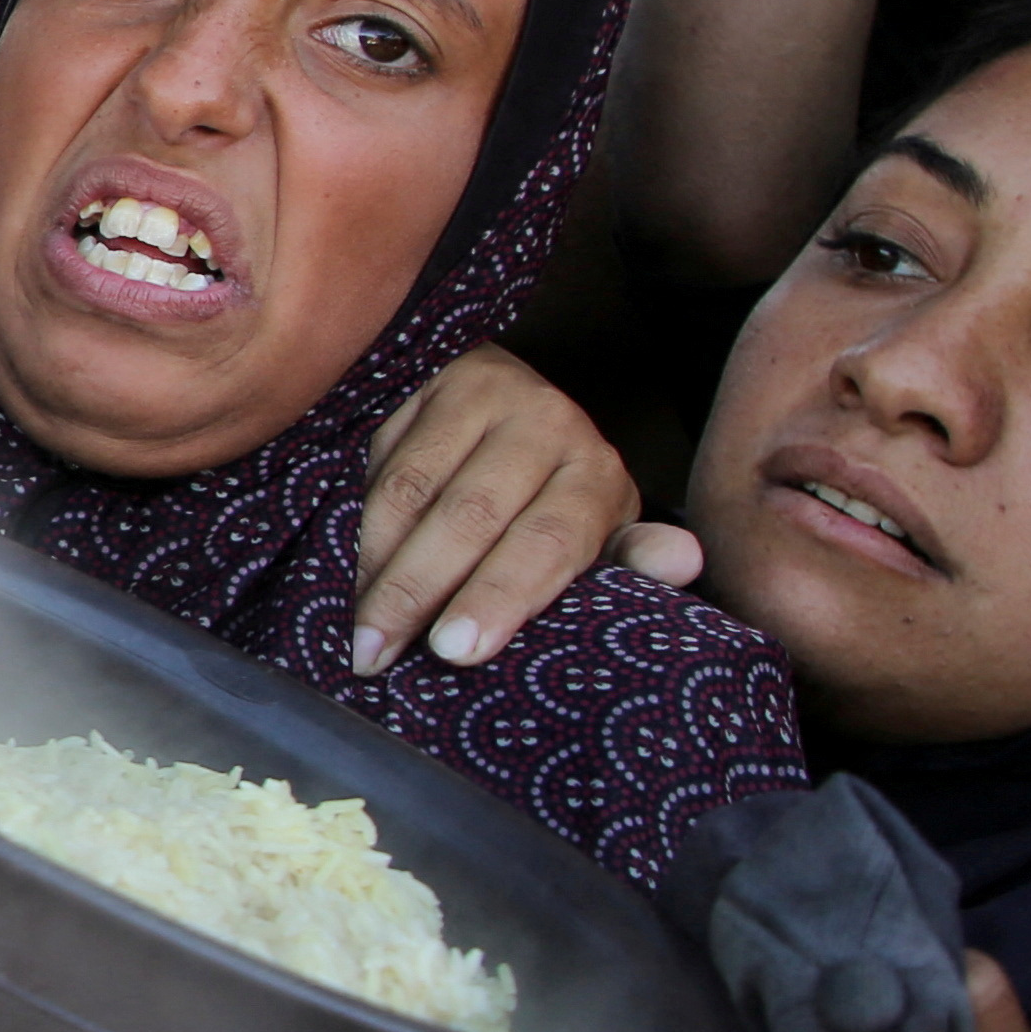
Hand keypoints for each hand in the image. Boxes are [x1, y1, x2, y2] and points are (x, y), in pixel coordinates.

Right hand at [351, 344, 693, 674]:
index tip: (455, 651)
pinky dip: (359, 524)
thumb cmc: (551, 501)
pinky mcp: (428, 380)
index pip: (550, 540)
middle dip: (422, 591)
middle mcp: (548, 423)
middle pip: (474, 516)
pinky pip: (382, 461)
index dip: (500, 596)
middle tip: (381, 651)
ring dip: (378, 567)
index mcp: (596, 474)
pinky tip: (347, 573)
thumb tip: (683, 562)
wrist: (510, 406)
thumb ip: (628, 560)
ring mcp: (483, 395)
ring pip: (416, 490)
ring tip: (359, 629)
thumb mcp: (597, 535)